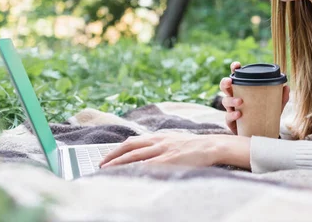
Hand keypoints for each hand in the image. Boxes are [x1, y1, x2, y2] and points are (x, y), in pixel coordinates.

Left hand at [99, 132, 215, 168]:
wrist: (211, 146)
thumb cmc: (194, 146)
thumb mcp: (173, 141)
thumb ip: (159, 145)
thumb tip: (145, 153)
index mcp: (158, 136)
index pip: (132, 142)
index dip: (117, 150)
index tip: (106, 157)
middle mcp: (158, 141)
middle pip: (130, 148)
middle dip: (113, 156)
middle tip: (101, 165)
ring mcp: (163, 150)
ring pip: (135, 156)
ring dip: (119, 163)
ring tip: (107, 171)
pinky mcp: (169, 160)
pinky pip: (149, 165)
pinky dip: (136, 169)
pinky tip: (128, 174)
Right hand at [220, 61, 289, 134]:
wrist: (262, 135)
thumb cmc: (265, 116)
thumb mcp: (275, 106)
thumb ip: (280, 97)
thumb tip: (286, 86)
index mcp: (243, 90)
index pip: (237, 77)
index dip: (234, 69)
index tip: (236, 65)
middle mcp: (235, 98)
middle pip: (225, 87)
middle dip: (225, 82)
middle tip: (230, 82)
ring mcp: (231, 110)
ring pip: (225, 101)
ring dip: (231, 100)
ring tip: (240, 102)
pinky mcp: (231, 122)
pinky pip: (227, 117)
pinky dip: (232, 115)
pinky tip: (239, 114)